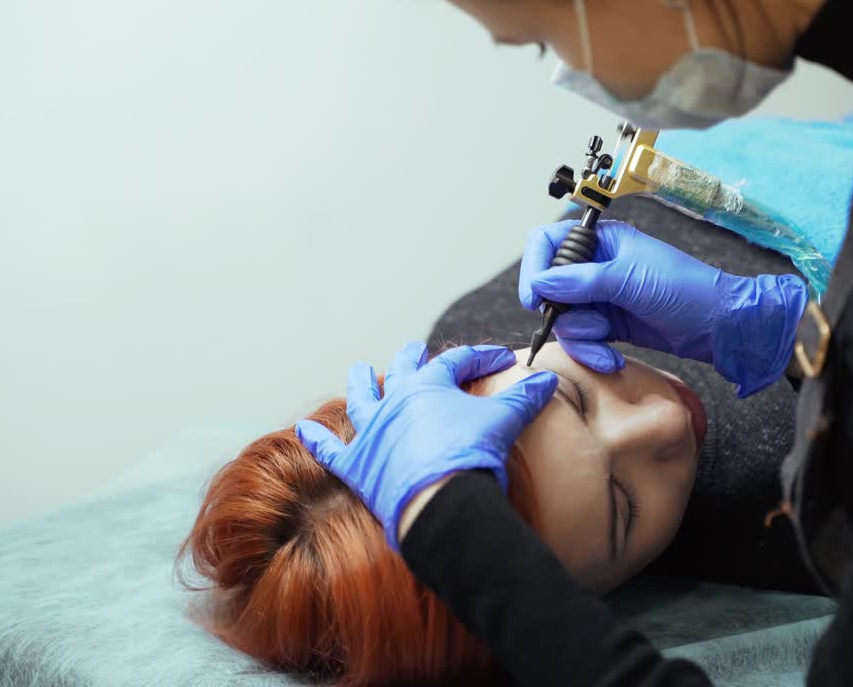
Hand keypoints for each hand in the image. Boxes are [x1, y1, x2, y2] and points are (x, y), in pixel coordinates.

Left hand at [295, 341, 557, 548]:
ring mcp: (372, 433)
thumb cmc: (471, 457)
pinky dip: (318, 441)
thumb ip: (525, 397)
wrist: (440, 503)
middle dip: (412, 357)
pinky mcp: (356, 467)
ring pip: (361, 399)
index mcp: (428, 386)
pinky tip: (304, 430)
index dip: (480, 357)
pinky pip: (330, 451)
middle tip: (416, 348)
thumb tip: (548, 378)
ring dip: (360, 383)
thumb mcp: (504, 421)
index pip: (457, 362)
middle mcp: (395, 402)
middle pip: (403, 370)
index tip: (498, 359)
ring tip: (360, 370)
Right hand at [519, 220, 807, 395]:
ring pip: (565, 319)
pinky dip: (593, 352)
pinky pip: (583, 340)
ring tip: (607, 344)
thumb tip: (541, 282)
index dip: (535, 267)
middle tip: (586, 327)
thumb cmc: (686, 289)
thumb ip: (581, 281)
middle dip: (564, 314)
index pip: (548, 242)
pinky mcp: (609, 326)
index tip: (536, 296)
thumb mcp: (630, 280)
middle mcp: (596, 267)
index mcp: (602, 241)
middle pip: (551, 289)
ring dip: (582, 339)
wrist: (719, 326)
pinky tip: (613, 358)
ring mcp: (601, 298)